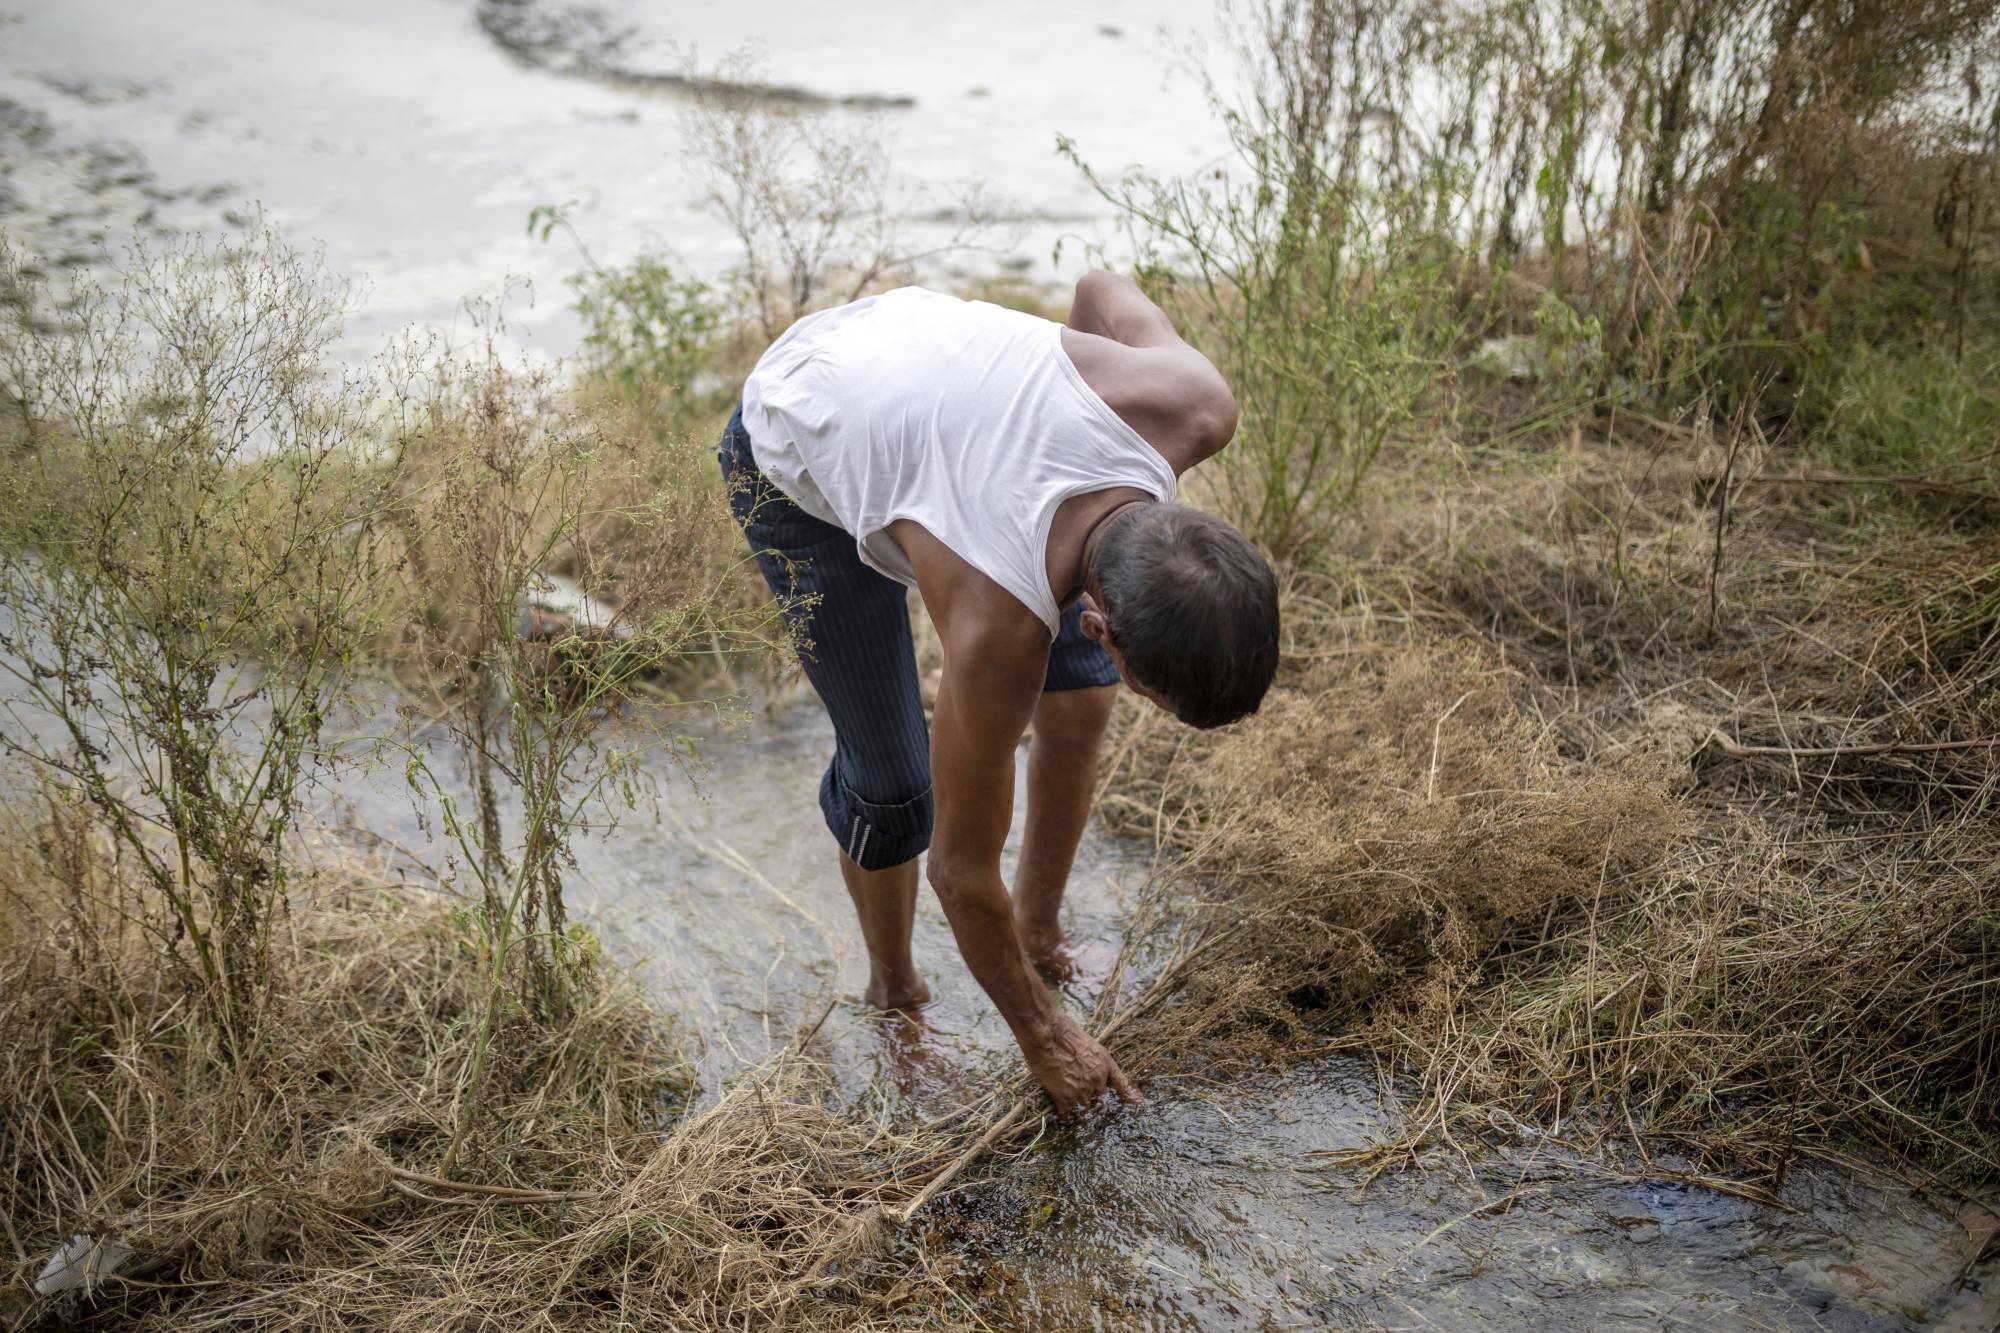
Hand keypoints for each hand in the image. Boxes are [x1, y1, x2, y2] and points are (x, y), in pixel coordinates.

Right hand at [1023, 1012, 1142, 1115]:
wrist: (1048, 1037)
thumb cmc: (1065, 1034)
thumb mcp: (1089, 1043)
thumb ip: (1095, 1061)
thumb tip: (1092, 1071)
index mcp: (1105, 1065)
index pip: (1122, 1085)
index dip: (1131, 1097)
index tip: (1140, 1105)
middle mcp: (1097, 1081)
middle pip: (1099, 1099)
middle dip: (1092, 1099)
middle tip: (1080, 1095)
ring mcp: (1081, 1090)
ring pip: (1083, 1107)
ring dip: (1077, 1105)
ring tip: (1067, 1100)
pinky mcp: (1064, 1097)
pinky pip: (1067, 1112)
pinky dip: (1063, 1111)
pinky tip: (1059, 1108)